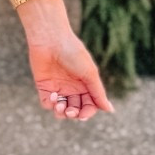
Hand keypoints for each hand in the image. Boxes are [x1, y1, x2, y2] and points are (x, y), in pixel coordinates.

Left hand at [21, 0, 112, 121]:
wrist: (50, 39)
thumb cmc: (73, 53)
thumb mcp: (89, 74)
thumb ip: (98, 93)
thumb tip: (110, 110)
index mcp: (85, 84)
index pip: (89, 105)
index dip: (87, 112)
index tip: (84, 115)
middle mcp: (72, 88)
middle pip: (76, 109)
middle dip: (74, 114)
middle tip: (72, 111)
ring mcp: (58, 88)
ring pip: (61, 110)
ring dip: (62, 113)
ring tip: (61, 106)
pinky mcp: (44, 87)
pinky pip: (47, 104)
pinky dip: (50, 105)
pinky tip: (53, 96)